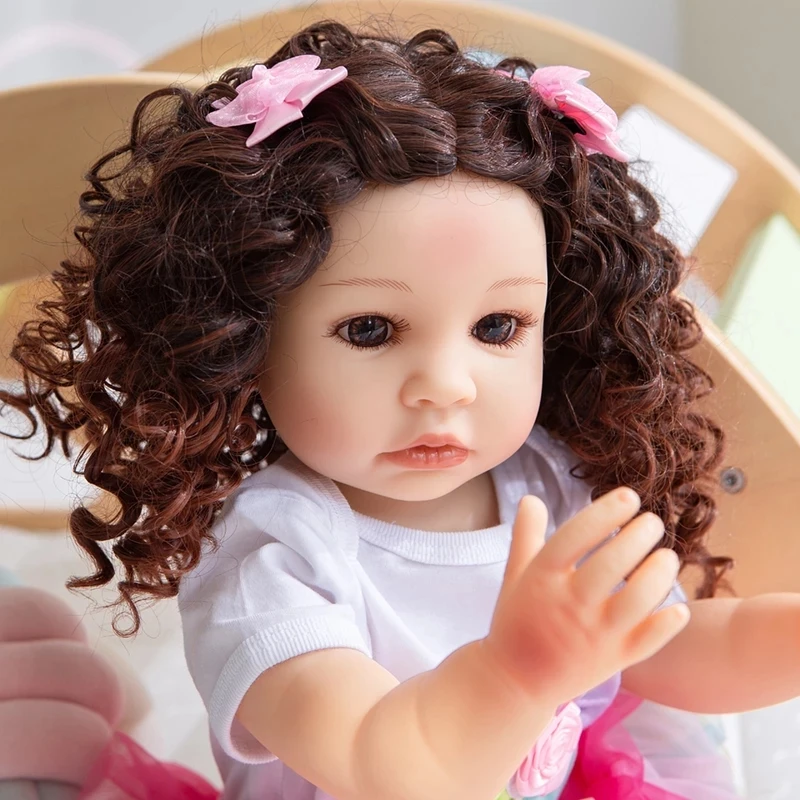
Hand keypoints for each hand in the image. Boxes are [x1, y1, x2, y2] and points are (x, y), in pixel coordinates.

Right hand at [483, 488, 689, 705]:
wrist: (515, 682)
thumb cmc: (515, 622)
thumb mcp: (514, 575)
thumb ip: (525, 535)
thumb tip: (532, 498)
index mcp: (542, 578)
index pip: (575, 536)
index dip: (604, 513)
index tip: (628, 497)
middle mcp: (570, 605)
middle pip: (611, 564)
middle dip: (638, 536)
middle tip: (652, 522)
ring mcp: (595, 635)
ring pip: (637, 601)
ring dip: (658, 574)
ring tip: (666, 556)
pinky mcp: (615, 660)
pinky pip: (650, 641)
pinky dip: (669, 623)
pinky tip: (678, 606)